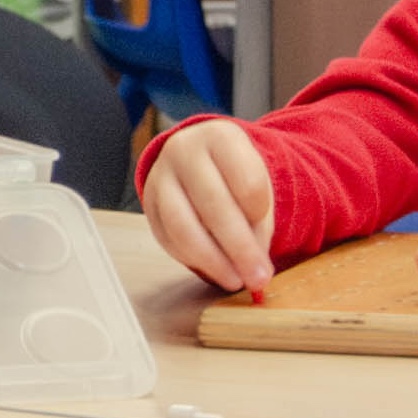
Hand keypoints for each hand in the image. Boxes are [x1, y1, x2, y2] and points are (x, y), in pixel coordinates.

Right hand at [143, 118, 279, 288]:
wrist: (199, 158)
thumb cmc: (235, 173)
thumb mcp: (258, 182)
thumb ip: (260, 220)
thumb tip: (256, 268)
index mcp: (220, 136)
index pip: (247, 181)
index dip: (261, 214)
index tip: (268, 234)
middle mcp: (184, 150)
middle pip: (214, 205)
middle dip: (240, 249)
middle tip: (259, 278)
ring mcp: (160, 177)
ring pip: (184, 227)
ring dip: (213, 261)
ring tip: (236, 280)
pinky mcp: (149, 205)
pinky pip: (168, 240)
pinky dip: (194, 260)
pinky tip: (215, 270)